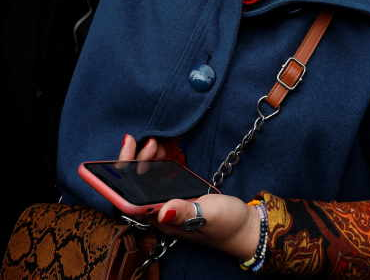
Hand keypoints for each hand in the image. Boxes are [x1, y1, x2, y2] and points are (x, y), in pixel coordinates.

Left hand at [115, 134, 259, 260]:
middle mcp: (160, 209)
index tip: (128, 148)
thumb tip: (162, 210)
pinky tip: (167, 148)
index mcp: (161, 219)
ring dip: (149, 157)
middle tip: (149, 141)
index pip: (131, 196)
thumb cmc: (227, 225)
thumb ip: (186, 212)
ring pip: (149, 176)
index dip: (124, 172)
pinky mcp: (179, 191)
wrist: (245, 227)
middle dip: (138, 159)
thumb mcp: (208, 216)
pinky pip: (164, 173)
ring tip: (159, 143)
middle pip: (136, 182)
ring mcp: (169, 199)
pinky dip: (163, 159)